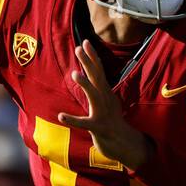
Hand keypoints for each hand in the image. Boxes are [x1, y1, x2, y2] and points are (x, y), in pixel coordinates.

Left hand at [58, 40, 150, 170]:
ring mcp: (103, 113)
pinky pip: (84, 123)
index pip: (99, 71)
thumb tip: (91, 74)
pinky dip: (73, 120)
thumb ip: (99, 88)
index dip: (93, 57)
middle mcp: (106, 100)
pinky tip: (61, 116)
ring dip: (85, 85)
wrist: (125, 144)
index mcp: (106, 93)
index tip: (85, 42)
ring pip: (94, 97)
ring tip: (74, 74)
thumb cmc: (111, 122)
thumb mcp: (107, 102)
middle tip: (79, 48)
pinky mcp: (98, 128)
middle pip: (97, 78)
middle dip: (89, 63)